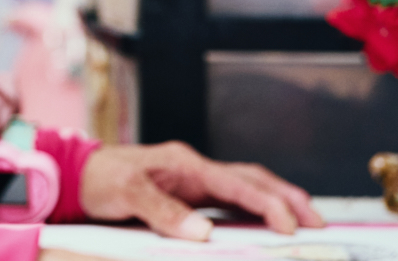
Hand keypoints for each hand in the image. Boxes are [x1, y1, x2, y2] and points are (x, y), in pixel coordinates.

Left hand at [78, 142, 323, 240]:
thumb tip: (203, 233)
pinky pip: (231, 200)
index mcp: (185, 163)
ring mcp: (194, 180)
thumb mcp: (126, 193)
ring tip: (305, 222)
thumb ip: (163, 212)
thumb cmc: (101, 178)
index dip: (267, 203)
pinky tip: (267, 225)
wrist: (80, 174)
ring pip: (246, 187)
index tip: (290, 225)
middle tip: (318, 221)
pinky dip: (255, 209)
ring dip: (276, 202)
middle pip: (252, 179)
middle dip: (287, 197)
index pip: (236, 183)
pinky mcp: (190, 193)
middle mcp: (195, 168)